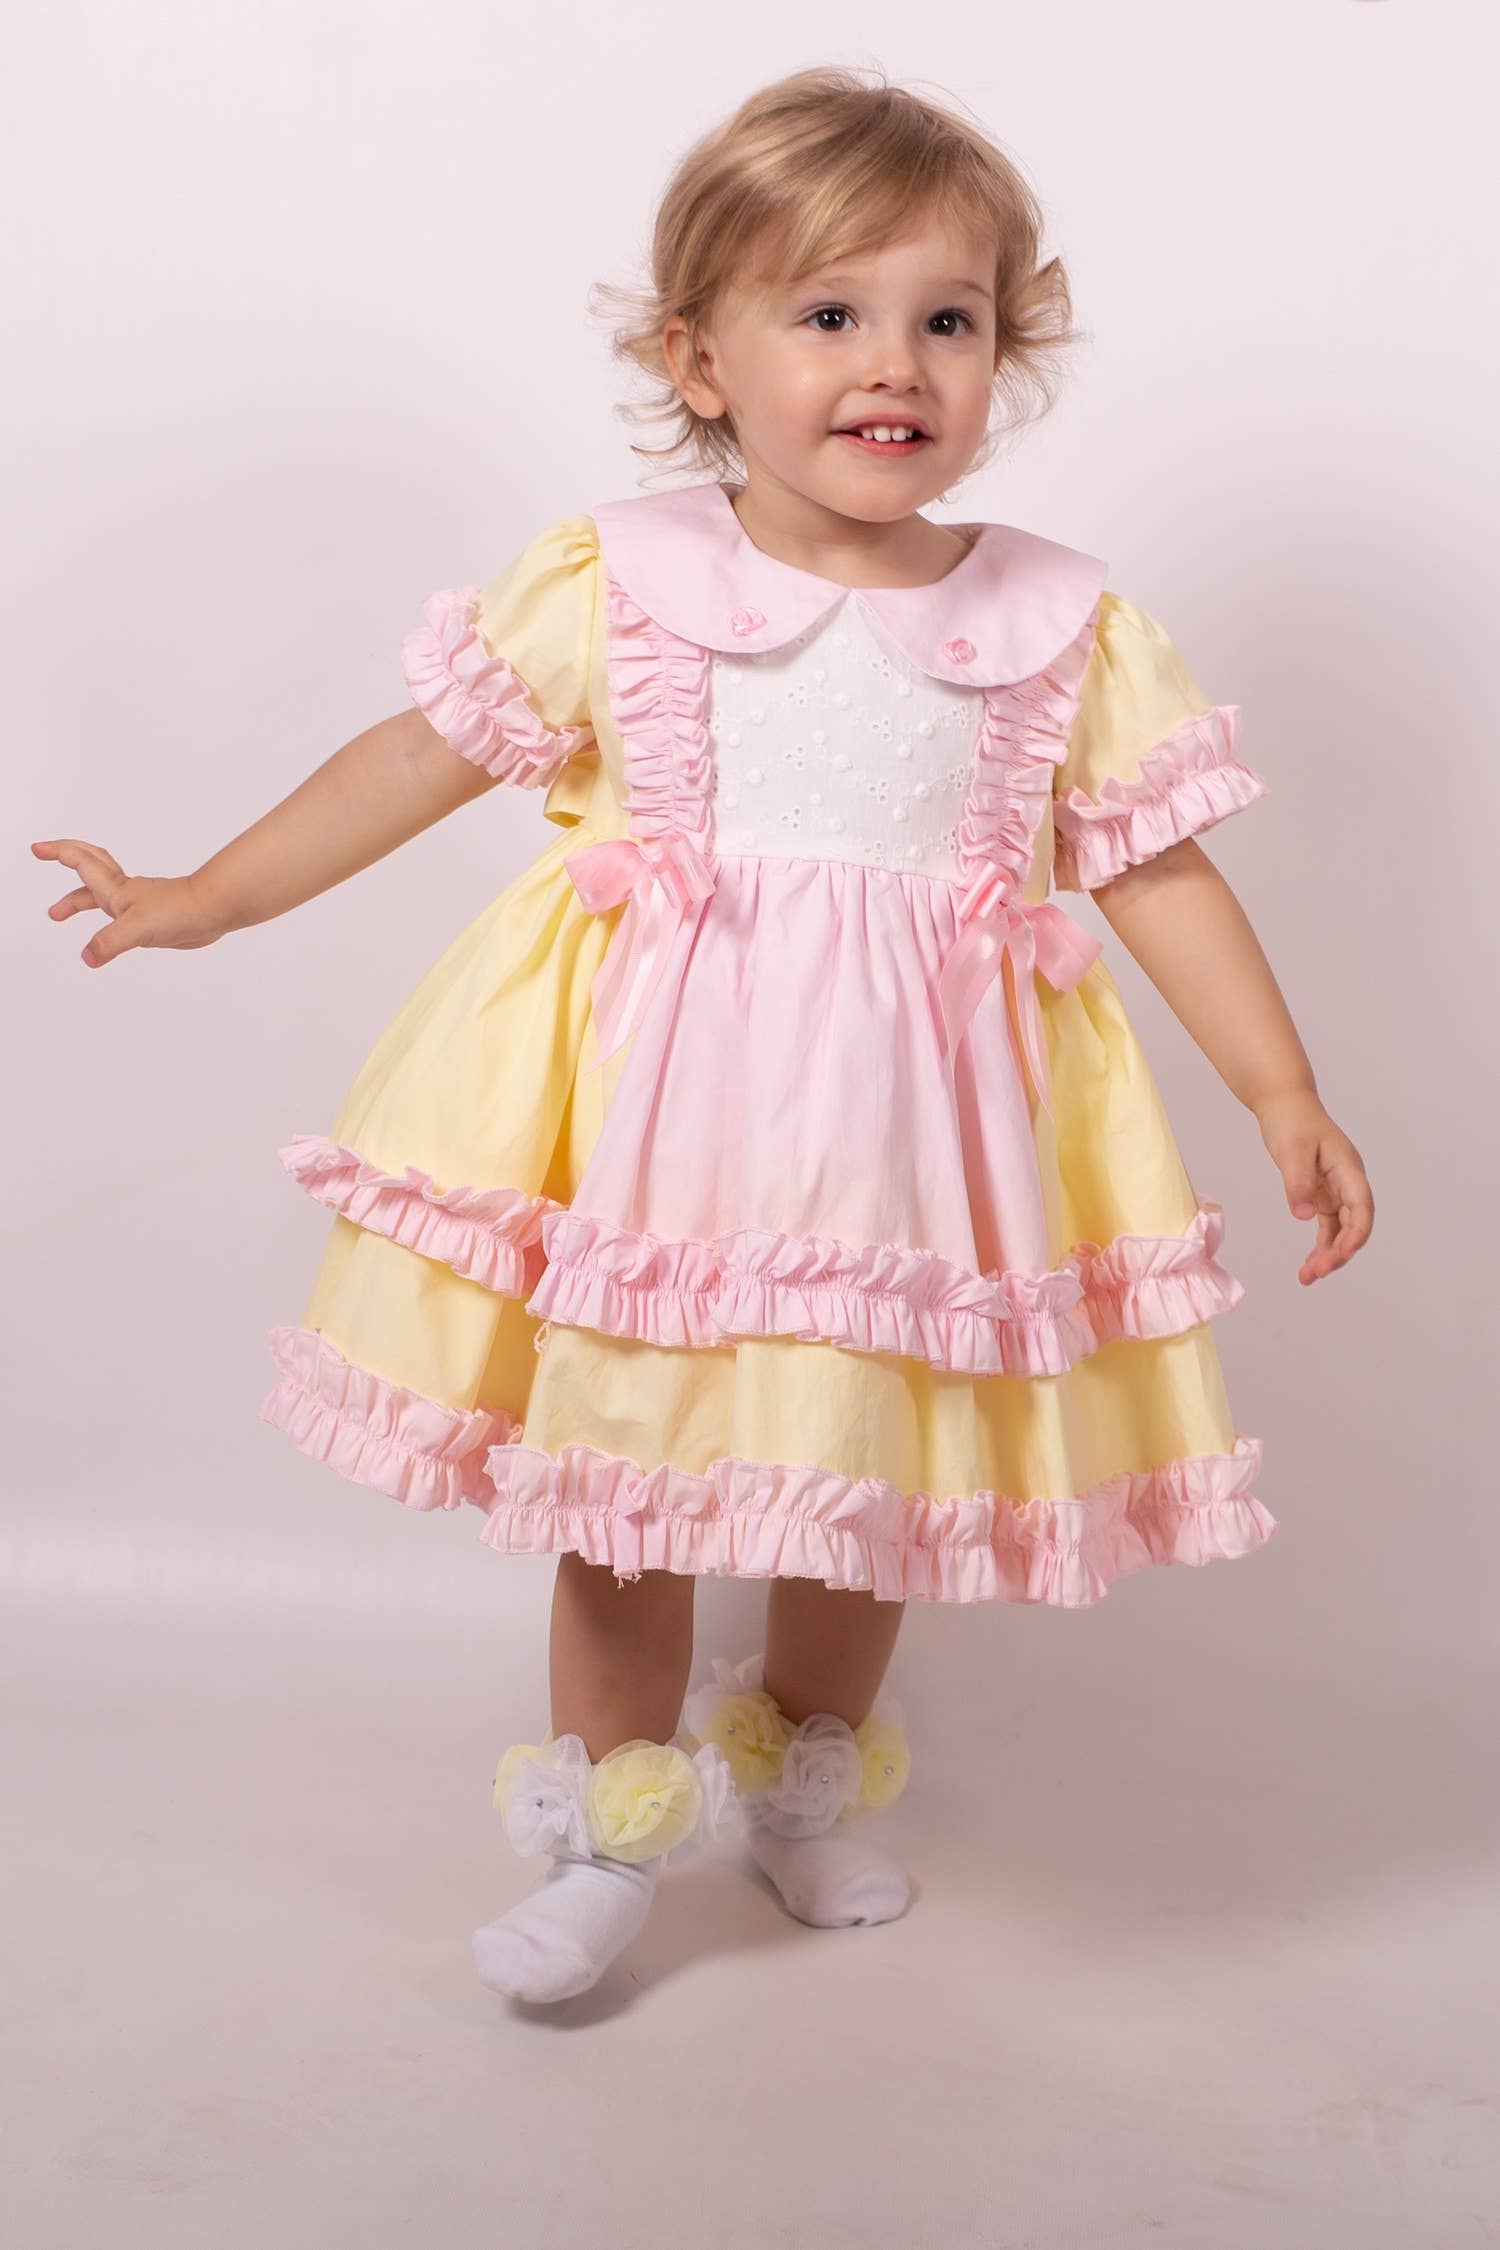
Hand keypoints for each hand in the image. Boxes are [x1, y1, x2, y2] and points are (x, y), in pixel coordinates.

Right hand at [30, 838, 227, 966]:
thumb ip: (109, 942)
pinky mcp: (149, 918)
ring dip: (77, 898)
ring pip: (99, 894)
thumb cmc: (179, 910)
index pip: (80, 862)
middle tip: (42, 855)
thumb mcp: (137, 928)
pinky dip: (104, 915)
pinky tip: (108, 930)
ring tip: (58, 913)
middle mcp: (123, 893)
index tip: (37, 848)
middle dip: (63, 860)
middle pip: (88, 867)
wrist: (213, 911)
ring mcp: (137, 904)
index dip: (58, 852)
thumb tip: (88, 956)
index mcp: (115, 889)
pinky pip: (118, 913)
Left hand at [1254, 1088, 1373, 1285]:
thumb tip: (1304, 1215)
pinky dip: (1320, 1245)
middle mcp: (1348, 1183)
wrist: (1284, 1104)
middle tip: (1315, 1273)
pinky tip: (1308, 1264)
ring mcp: (1337, 1190)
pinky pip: (1327, 1226)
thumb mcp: (1292, 1150)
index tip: (1342, 1255)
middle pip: (1354, 1225)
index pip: (1362, 1208)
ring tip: (1308, 1278)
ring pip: (1340, 1230)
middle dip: (1338, 1252)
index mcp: (1349, 1170)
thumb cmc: (1292, 1121)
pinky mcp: (1322, 1194)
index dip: (1356, 1235)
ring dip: (1328, 1254)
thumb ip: (1298, 1182)